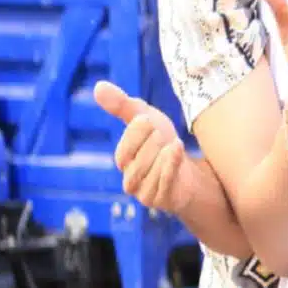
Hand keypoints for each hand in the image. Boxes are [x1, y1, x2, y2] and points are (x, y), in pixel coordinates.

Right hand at [94, 80, 193, 213]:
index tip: (147, 118)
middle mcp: (130, 179)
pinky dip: (171, 165)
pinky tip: (177, 148)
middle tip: (162, 133)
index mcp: (124, 160)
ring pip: (148, 174)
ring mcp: (145, 193)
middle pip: (135, 163)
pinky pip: (164, 184)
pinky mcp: (162, 200)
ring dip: (163, 155)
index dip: (135, 133)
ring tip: (172, 143)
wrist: (189, 172)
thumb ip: (123, 105)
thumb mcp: (147, 120)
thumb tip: (98, 86)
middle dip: (152, 143)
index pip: (123, 150)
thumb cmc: (163, 144)